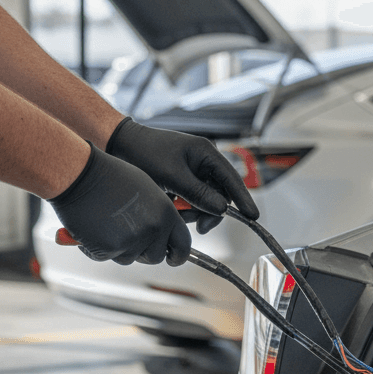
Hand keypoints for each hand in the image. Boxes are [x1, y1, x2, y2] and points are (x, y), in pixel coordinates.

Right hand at [49, 144, 191, 265]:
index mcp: (166, 214)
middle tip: (129, 235)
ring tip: (108, 223)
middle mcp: (152, 229)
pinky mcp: (108, 249)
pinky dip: (98, 248)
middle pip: (155, 257)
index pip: (183, 245)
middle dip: (144, 252)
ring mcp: (131, 241)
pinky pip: (107, 257)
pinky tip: (93, 228)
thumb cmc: (110, 177)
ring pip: (130, 258)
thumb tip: (165, 235)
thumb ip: (160, 215)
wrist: (80, 174)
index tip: (173, 258)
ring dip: (120, 248)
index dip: (179, 255)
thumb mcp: (148, 191)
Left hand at [105, 118, 258, 233]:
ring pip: (207, 201)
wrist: (120, 146)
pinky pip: (193, 201)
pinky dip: (185, 209)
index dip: (243, 199)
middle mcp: (204, 162)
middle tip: (199, 227)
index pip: (232, 179)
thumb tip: (222, 209)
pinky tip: (173, 208)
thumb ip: (198, 193)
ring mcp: (194, 172)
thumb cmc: (144, 154)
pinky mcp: (184, 182)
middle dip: (210, 212)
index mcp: (206, 153)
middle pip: (220, 195)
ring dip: (194, 212)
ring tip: (176, 211)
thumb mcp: (172, 175)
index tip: (253, 216)